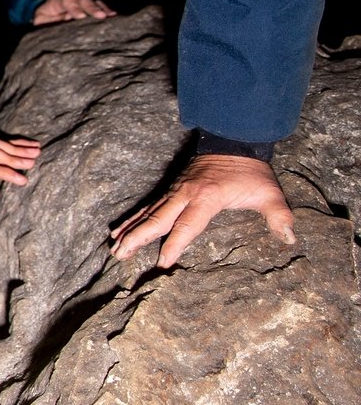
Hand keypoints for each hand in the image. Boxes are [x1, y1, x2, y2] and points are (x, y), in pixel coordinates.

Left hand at [32, 0, 114, 25]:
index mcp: (57, 1)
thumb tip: (43, 32)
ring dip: (103, 8)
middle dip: (92, 7)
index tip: (80, 16)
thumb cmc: (43, 18)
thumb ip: (43, 23)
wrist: (48, 10)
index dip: (74, 7)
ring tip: (112, 16)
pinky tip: (115, 17)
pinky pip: (100, 7)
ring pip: (94, 1)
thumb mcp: (39, 20)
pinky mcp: (90, 6)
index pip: (67, 0)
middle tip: (102, 16)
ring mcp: (82, 1)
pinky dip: (107, 11)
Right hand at [111, 154, 295, 267]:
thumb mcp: (269, 193)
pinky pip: (148, 207)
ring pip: (148, 213)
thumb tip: (290, 238)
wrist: (233, 142)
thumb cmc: (251, 172)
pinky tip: (119, 230)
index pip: (188, 225)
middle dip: (138, 238)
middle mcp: (185, 195)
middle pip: (157, 219)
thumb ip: (279, 216)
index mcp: (207, 198)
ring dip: (130, 231)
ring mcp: (175, 191)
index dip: (175, 243)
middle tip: (121, 254)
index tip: (163, 262)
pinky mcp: (170, 190)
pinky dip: (133, 219)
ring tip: (114, 247)